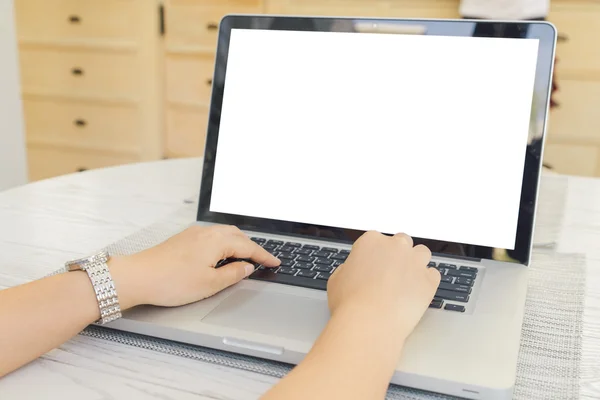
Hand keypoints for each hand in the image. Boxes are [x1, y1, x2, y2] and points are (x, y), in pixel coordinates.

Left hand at [110, 225, 279, 308]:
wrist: (138, 277)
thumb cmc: (172, 281)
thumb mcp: (210, 283)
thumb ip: (233, 274)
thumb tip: (246, 267)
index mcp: (217, 241)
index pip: (249, 247)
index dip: (264, 256)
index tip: (276, 262)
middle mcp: (207, 232)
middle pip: (238, 236)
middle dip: (253, 247)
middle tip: (264, 260)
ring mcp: (194, 234)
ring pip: (225, 234)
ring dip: (239, 243)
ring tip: (246, 257)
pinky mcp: (184, 239)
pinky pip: (212, 236)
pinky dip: (224, 243)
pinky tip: (221, 254)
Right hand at [327, 231, 439, 337]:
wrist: (369, 323)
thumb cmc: (350, 303)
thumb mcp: (336, 279)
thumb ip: (348, 268)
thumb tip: (353, 270)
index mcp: (371, 241)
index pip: (377, 240)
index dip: (375, 254)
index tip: (374, 266)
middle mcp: (395, 246)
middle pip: (402, 242)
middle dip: (398, 255)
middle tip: (390, 274)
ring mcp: (414, 261)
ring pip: (422, 253)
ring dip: (416, 263)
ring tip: (407, 282)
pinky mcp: (429, 280)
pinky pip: (433, 274)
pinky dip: (427, 281)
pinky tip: (416, 293)